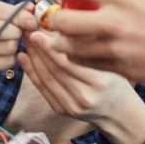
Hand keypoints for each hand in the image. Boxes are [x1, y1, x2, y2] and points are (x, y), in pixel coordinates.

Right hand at [0, 0, 36, 77]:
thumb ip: (16, 11)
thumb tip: (31, 9)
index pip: (6, 12)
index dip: (24, 18)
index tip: (33, 23)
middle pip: (9, 31)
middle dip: (17, 34)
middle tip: (16, 35)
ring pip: (9, 47)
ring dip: (13, 48)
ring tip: (7, 44)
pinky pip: (6, 62)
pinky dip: (9, 60)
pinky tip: (2, 56)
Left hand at [19, 30, 141, 123]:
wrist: (120, 114)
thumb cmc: (118, 83)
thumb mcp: (112, 63)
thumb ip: (90, 51)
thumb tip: (64, 29)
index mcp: (99, 82)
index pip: (68, 62)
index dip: (50, 46)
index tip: (38, 31)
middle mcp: (84, 96)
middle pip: (54, 70)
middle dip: (38, 49)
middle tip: (28, 31)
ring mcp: (71, 106)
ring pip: (46, 79)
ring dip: (33, 59)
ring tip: (26, 41)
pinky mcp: (61, 110)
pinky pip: (43, 89)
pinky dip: (31, 73)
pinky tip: (24, 58)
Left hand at [44, 0, 144, 88]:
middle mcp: (115, 21)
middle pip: (66, 20)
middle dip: (55, 18)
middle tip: (54, 17)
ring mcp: (115, 48)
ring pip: (71, 47)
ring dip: (62, 41)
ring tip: (61, 38)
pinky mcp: (120, 69)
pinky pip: (87, 64)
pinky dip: (78, 58)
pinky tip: (78, 53)